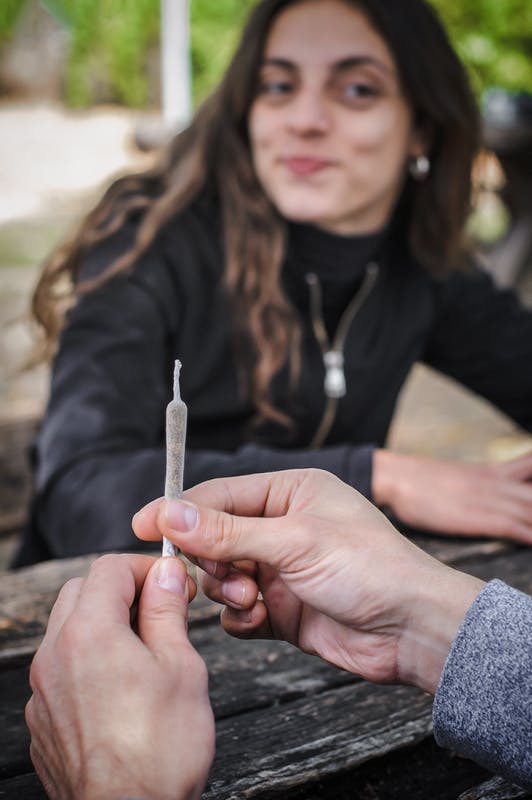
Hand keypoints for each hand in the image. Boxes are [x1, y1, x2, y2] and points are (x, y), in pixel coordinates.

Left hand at [26, 554, 214, 799]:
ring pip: (66, 629)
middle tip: (159, 609)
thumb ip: (167, 611)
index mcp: (89, 632)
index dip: (146, 567)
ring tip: (142, 649)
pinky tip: (120, 687)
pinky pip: (59, 669)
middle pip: (80, 591)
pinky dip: (86, 660)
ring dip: (101, 623)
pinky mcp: (42, 721)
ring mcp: (43, 690)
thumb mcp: (181, 666)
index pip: (109, 568)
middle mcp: (54, 654)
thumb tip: (166, 574)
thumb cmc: (161, 748)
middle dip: (121, 590)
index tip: (172, 582)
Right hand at [133, 469, 483, 693]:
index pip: (219, 494)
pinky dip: (239, 618)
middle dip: (213, 561)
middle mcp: (283, 527)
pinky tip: (259, 620)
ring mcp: (282, 569)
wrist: (413, 631)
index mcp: (290, 492)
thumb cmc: (370, 569)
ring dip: (227, 591)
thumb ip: (227, 532)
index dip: (179, 510)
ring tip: (254, 600)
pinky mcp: (283, 609)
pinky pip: (237, 612)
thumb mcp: (294, 541)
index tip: (140, 526)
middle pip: (214, 538)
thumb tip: (169, 513)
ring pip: (222, 577)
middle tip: (228, 577)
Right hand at [373, 449, 531, 543]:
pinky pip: (516, 527)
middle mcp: (499, 484)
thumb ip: (480, 487)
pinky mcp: (480, 517)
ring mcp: (490, 499)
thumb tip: (485, 499)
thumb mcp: (459, 480)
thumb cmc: (423, 483)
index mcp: (495, 473)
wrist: (398, 478)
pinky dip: (530, 534)